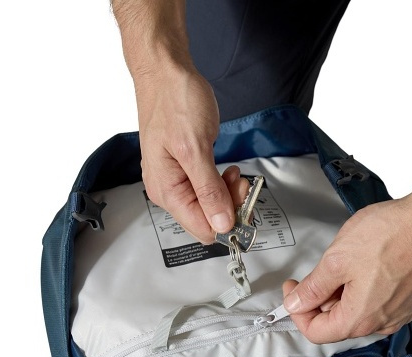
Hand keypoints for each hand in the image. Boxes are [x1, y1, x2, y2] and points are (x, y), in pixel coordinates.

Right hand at [135, 65, 246, 242]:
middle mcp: (168, 190)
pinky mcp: (184, 170)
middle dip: (230, 205)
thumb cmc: (175, 101)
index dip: (228, 221)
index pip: (203, 229)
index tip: (245, 201)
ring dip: (227, 193)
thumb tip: (222, 224)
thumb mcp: (196, 148)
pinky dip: (221, 183)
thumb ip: (209, 190)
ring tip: (233, 171)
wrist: (166, 72)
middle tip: (241, 182)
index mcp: (167, 191)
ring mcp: (175, 181)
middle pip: (207, 220)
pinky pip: (207, 190)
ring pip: (209, 206)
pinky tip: (226, 169)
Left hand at [284, 119, 411, 343]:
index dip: (297, 312)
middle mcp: (382, 323)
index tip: (294, 291)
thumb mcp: (337, 260)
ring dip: (343, 294)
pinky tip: (367, 265)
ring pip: (358, 312)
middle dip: (321, 301)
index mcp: (360, 319)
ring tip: (347, 263)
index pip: (316, 333)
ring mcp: (399, 313)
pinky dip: (365, 290)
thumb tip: (296, 303)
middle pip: (337, 323)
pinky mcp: (410, 301)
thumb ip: (313, 288)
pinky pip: (378, 303)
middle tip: (319, 272)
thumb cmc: (393, 235)